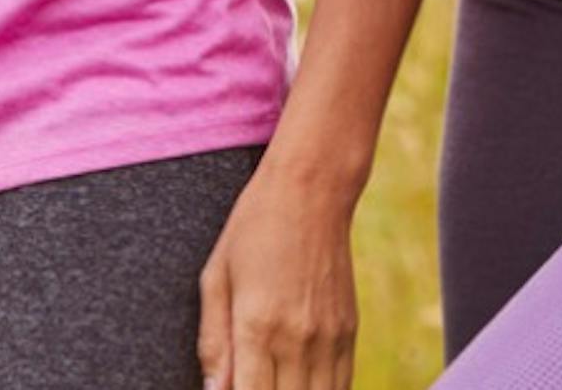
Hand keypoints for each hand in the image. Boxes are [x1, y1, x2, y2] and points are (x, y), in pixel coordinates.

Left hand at [195, 155, 360, 389]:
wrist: (312, 190)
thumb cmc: (254, 228)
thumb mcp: (216, 279)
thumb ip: (213, 342)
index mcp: (257, 326)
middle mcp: (297, 338)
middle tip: (253, 383)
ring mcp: (328, 337)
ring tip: (276, 382)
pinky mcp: (349, 330)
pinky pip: (342, 384)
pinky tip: (301, 386)